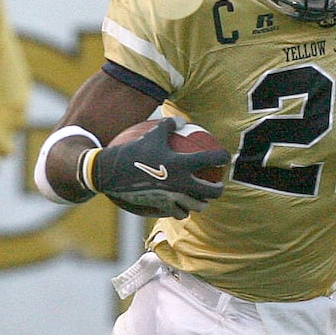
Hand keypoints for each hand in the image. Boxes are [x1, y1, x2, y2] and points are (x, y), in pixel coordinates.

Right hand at [91, 117, 226, 219]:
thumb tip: (182, 121)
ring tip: (202, 198)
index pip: (211, 160)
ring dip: (202, 202)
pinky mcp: (162, 207)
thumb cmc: (132, 151)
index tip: (224, 157)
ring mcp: (173, 197)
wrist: (111, 173)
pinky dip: (183, 210)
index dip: (222, 157)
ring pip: (198, 206)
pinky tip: (182, 206)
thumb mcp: (151, 134)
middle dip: (218, 188)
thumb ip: (169, 126)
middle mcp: (181, 183)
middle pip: (211, 191)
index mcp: (182, 163)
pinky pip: (179, 213)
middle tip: (217, 184)